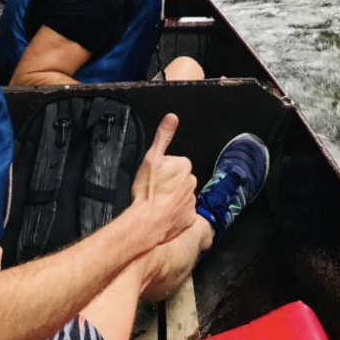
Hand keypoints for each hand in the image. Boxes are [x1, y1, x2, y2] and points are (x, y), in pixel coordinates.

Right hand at [131, 114, 197, 246]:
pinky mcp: (190, 219)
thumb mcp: (152, 158)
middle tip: (154, 190)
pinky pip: (183, 213)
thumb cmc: (148, 190)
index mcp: (184, 165)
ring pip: (181, 195)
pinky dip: (175, 214)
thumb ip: (163, 136)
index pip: (174, 163)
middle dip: (169, 183)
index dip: (162, 170)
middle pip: (179, 179)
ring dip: (172, 198)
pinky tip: (164, 215)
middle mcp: (192, 181)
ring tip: (157, 204)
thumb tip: (172, 116)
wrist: (147, 223)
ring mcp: (192, 201)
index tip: (153, 177)